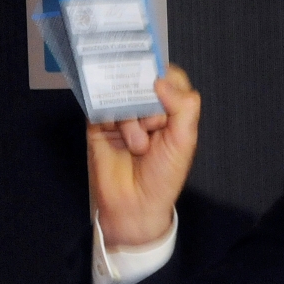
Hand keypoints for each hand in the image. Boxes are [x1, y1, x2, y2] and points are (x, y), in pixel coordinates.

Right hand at [87, 65, 199, 247]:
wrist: (134, 205)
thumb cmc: (163, 176)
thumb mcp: (184, 140)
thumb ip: (183, 106)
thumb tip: (160, 80)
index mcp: (171, 111)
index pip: (169, 78)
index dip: (166, 80)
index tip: (162, 90)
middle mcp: (147, 109)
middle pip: (143, 82)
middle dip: (149, 102)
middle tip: (153, 125)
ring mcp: (123, 115)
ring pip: (122, 95)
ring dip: (132, 120)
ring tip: (138, 146)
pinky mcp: (100, 124)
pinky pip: (100, 106)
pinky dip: (110, 119)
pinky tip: (116, 137)